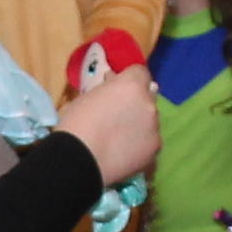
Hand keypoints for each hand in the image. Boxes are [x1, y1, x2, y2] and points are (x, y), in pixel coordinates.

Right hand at [59, 64, 160, 185]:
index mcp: (132, 85)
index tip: (118, 88)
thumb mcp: (88, 96)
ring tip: (119, 139)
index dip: (129, 80)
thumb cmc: (77, 123)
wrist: (79, 160)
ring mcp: (155, 128)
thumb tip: (114, 82)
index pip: (140, 72)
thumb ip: (108, 88)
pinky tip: (124, 153)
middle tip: (118, 116)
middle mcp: (149, 103)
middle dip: (135, 103)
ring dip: (139, 124)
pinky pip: (150, 142)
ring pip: (150, 121)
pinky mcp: (155, 150)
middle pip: (147, 97)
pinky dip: (140, 145)